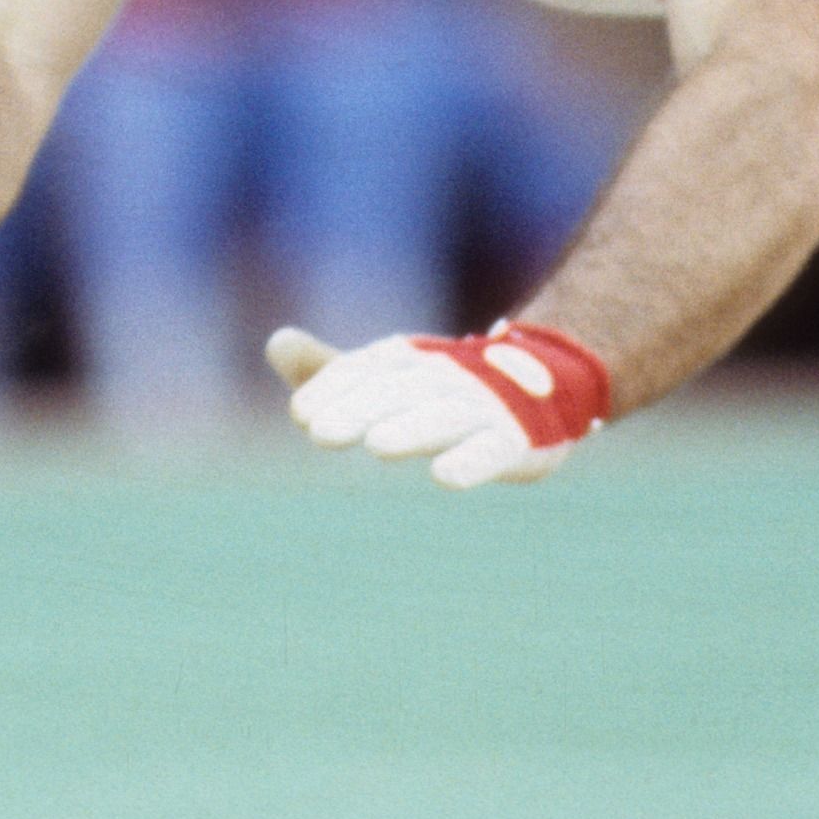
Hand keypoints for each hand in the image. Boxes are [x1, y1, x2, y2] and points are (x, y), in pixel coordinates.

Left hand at [264, 321, 611, 488]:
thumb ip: (330, 369)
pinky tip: (445, 477)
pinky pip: (494, 449)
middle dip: (360, 409)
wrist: (544, 382)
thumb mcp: (385, 376)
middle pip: (399, 391)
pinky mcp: (517, 441)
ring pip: (444, 416)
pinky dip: (472, 461)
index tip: (300, 413)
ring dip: (412, 429)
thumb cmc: (442, 386)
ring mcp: (484, 407)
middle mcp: (445, 376)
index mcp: (410, 360)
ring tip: (377, 445)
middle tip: (319, 432)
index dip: (334, 387)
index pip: (368, 368)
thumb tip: (274, 342)